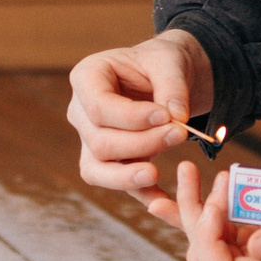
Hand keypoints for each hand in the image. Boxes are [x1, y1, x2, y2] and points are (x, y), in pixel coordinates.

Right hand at [67, 31, 214, 220]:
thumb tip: (177, 117)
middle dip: (141, 143)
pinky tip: (163, 200)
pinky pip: (117, 184)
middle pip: (99, 141)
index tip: (165, 116)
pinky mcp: (108, 161)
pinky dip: (140, 194)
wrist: (165, 77)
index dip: (130, 117)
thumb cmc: (162, 63)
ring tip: (157, 175)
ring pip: (97, 169)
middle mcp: (81, 111)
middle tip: (180, 134)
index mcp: (87, 77)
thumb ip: (173, 84)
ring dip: (129, 175)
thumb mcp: (170, 60)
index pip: (98, 107)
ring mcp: (90, 139)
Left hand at [171, 150, 260, 260]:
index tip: (217, 204)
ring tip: (193, 173)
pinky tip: (188, 186)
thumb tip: (256, 247)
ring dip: (193, 208)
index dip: (208, 241)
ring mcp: (255, 259)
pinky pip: (215, 231)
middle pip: (205, 257)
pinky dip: (198, 208)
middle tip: (200, 176)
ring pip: (205, 242)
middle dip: (194, 217)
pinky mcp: (253, 241)